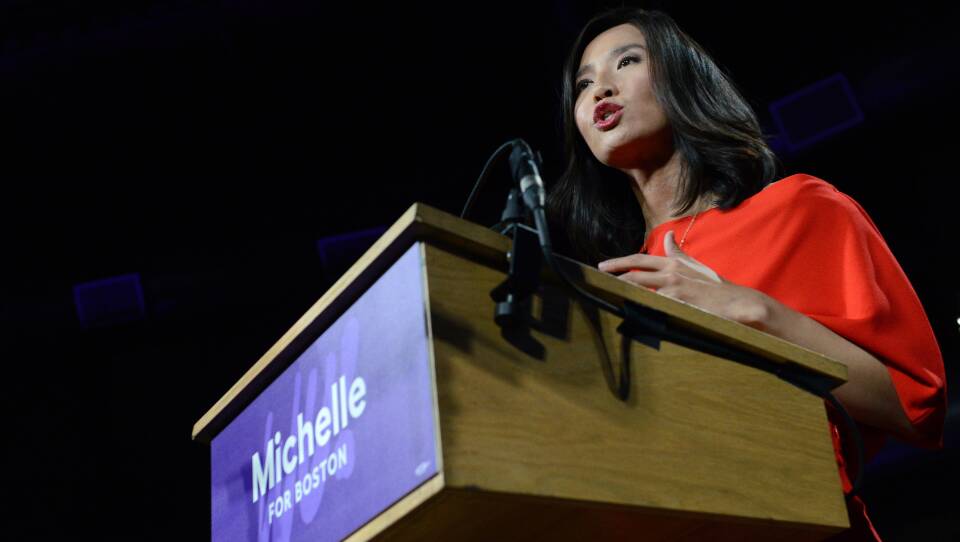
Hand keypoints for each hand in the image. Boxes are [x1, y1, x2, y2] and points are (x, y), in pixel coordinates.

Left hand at [597, 231, 768, 327]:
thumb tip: (667, 237)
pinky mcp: (679, 304)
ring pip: (640, 290)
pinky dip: (639, 308)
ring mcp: (674, 288)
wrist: (737, 302)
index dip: (619, 262)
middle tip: (596, 279)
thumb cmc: (714, 286)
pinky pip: (653, 306)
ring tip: (605, 296)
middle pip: (634, 274)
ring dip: (622, 294)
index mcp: (673, 263)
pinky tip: (626, 312)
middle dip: (613, 277)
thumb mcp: (694, 265)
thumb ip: (677, 253)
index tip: (602, 266)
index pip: (639, 260)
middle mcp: (671, 272)